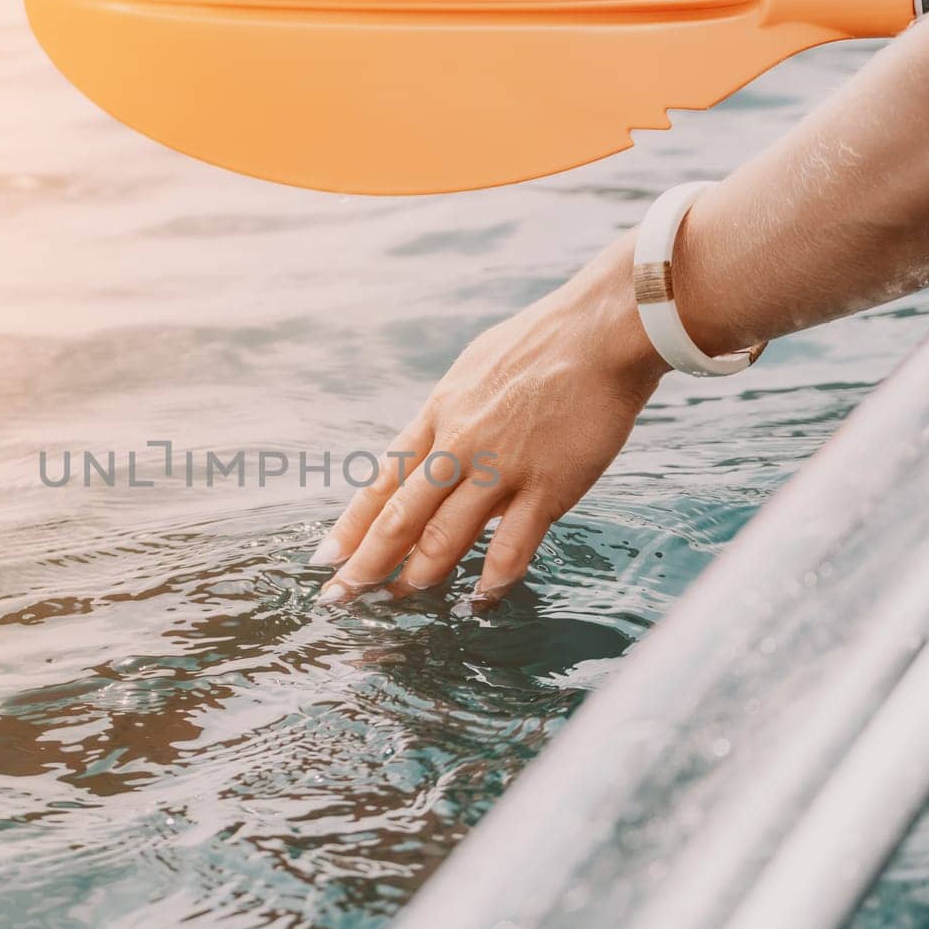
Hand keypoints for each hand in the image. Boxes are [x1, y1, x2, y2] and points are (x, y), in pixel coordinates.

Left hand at [313, 238, 667, 603]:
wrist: (601, 330)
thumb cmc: (543, 344)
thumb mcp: (475, 371)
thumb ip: (454, 414)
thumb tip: (439, 446)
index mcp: (438, 414)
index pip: (383, 480)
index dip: (352, 524)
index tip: (327, 556)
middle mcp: (459, 445)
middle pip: (400, 517)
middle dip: (367, 563)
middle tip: (341, 596)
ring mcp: (501, 469)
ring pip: (444, 538)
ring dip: (419, 575)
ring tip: (403, 598)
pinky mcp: (547, 488)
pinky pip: (512, 546)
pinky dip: (493, 577)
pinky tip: (481, 597)